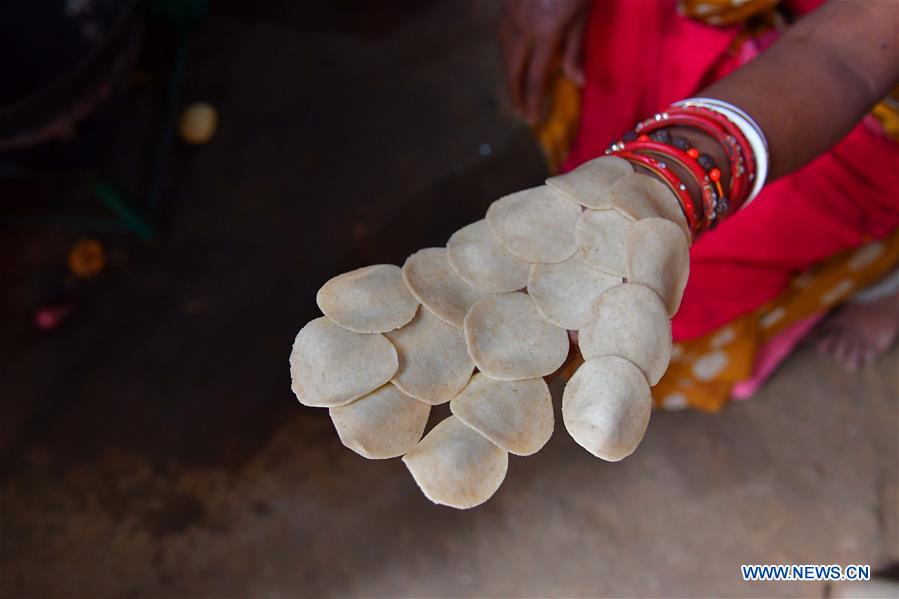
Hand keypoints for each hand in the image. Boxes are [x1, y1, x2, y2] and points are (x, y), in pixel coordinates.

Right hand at [499, 0, 588, 123]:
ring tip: (517, 90)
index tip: (532, 119)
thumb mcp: (582, 14)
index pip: (535, 77)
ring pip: (505, 54)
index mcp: (545, 32)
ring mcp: (511, 16)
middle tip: (520, 112)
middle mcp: (522, 28)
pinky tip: (514, 60)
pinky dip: (509, 55)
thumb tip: (575, 81)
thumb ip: (575, 48)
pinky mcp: (506, 7)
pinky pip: (504, 37)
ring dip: (510, 75)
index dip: (532, 101)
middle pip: (512, 70)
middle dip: (515, 94)